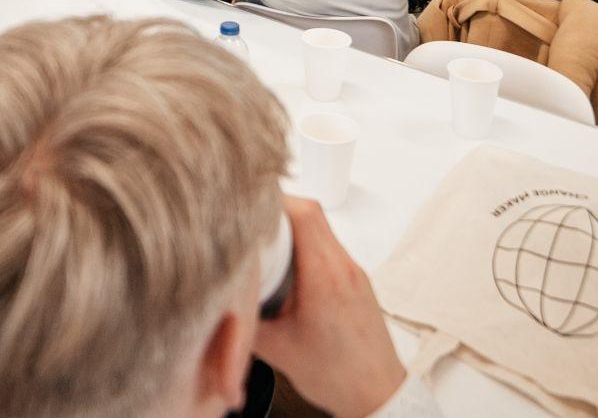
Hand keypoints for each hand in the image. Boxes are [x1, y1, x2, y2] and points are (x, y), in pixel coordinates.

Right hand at [253, 197, 407, 417]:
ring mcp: (353, 271)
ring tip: (266, 246)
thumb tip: (219, 304)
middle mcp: (344, 267)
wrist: (377, 395)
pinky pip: (328, 247)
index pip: (303, 214)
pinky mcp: (356, 280)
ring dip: (292, 228)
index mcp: (325, 278)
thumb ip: (245, 323)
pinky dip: (305, 246)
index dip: (272, 202)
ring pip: (321, 228)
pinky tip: (288, 268)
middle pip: (311, 213)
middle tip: (250, 225)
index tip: (247, 208)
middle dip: (277, 210)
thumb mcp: (278, 351)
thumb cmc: (339, 377)